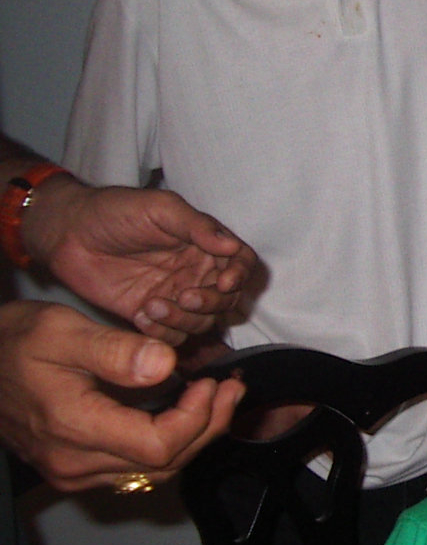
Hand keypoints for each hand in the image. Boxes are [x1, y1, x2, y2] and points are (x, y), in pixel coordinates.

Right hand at [0, 300, 244, 490]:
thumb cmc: (10, 343)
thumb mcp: (59, 330)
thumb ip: (113, 350)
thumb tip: (165, 365)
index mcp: (74, 428)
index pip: (159, 445)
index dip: (198, 418)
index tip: (212, 382)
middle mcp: (74, 462)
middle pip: (164, 463)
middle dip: (208, 426)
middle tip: (232, 388)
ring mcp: (73, 471)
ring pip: (153, 472)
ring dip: (194, 438)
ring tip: (219, 398)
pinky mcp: (74, 468)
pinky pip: (135, 469)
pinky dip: (169, 444)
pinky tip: (186, 414)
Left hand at [24, 179, 255, 344]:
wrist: (66, 232)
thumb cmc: (113, 211)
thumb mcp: (159, 208)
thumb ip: (197, 226)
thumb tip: (232, 247)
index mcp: (204, 244)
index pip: (241, 262)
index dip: (240, 275)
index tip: (224, 282)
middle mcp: (195, 272)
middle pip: (227, 299)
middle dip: (211, 303)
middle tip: (184, 296)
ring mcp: (174, 296)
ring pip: (202, 322)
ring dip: (183, 320)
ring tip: (152, 305)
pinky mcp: (150, 315)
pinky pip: (171, 336)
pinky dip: (162, 333)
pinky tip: (141, 316)